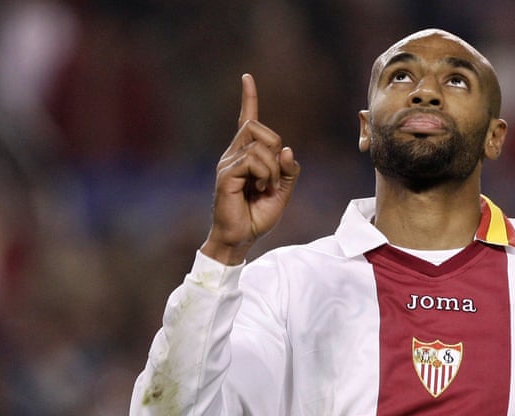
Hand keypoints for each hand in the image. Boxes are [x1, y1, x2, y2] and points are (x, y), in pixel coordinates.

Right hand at [201, 73, 301, 264]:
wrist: (240, 239)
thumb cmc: (257, 216)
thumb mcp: (282, 192)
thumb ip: (288, 170)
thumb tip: (286, 149)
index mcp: (245, 156)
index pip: (246, 121)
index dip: (248, 98)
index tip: (247, 77)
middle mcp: (233, 155)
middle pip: (258, 127)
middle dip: (275, 148)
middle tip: (275, 178)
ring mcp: (227, 164)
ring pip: (258, 143)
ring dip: (273, 167)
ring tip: (267, 187)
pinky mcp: (226, 175)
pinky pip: (253, 160)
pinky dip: (266, 174)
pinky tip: (261, 189)